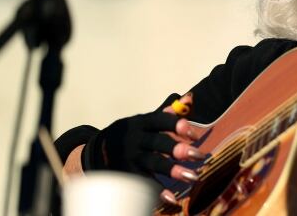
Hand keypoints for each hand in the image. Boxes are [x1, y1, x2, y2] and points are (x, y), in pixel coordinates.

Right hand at [82, 94, 203, 183]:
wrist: (97, 151)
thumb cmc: (131, 134)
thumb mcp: (145, 121)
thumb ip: (168, 113)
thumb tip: (190, 98)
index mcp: (141, 122)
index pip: (160, 120)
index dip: (177, 125)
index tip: (193, 134)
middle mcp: (134, 138)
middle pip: (158, 142)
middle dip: (178, 149)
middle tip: (199, 156)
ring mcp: (129, 157)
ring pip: (152, 163)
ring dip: (173, 171)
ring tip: (192, 177)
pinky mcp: (125, 174)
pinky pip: (142, 182)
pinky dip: (156, 191)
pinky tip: (171, 198)